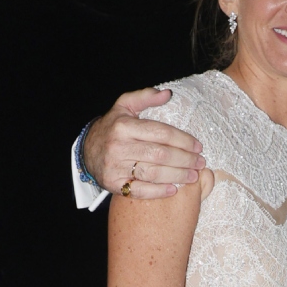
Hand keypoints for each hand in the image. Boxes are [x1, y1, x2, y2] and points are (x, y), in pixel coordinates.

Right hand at [83, 87, 205, 198]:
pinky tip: (173, 189)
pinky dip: (158, 192)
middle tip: (200, 163)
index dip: (183, 140)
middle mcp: (118, 147)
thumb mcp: (124, 106)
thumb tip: (168, 94)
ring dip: (177, 176)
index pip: (161, 133)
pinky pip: (139, 190)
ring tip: (193, 176)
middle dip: (185, 160)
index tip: (198, 146)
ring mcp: (115, 167)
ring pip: (153, 173)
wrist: (86, 150)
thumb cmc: (113, 127)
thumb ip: (145, 97)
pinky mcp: (113, 184)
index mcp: (124, 126)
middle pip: (160, 155)